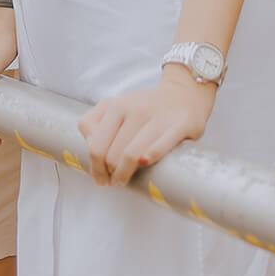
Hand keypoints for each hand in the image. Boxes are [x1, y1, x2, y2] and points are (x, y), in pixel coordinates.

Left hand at [78, 65, 214, 187]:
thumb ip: (94, 122)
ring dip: (124, 175)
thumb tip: (90, 147)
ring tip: (124, 181)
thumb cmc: (144, 108)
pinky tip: (144, 164)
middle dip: (110, 174)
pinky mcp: (179, 125)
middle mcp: (135, 109)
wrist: (183, 93)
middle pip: (112, 155)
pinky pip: (161, 145)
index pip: (96, 146)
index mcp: (116, 106)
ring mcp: (157, 117)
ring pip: (132, 154)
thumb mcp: (115, 106)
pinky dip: (150, 156)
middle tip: (114, 182)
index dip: (95, 168)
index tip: (100, 176)